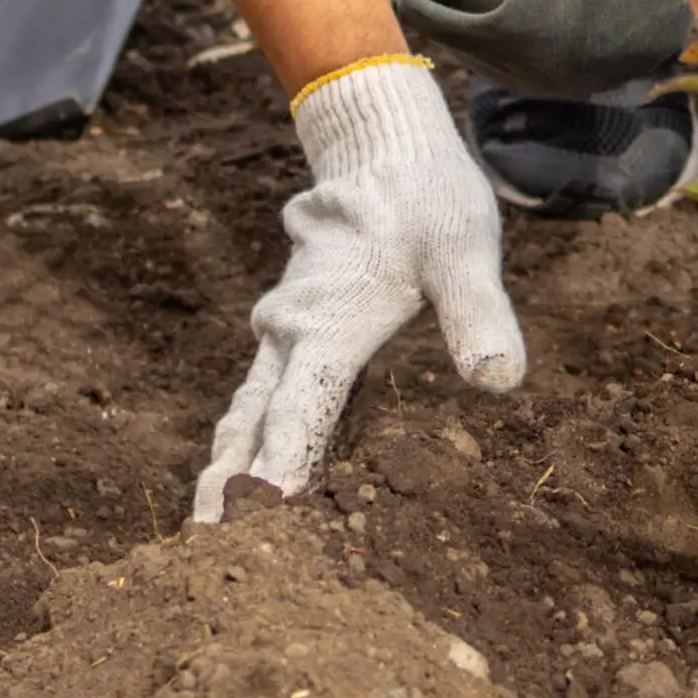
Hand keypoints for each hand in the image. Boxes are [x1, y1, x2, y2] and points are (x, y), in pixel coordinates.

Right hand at [188, 58, 521, 523]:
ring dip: (227, 466)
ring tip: (206, 526)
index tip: (257, 524)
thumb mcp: (464, 251)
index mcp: (326, 327)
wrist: (385, 147)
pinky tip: (248, 474)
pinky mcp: (296, 332)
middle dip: (226, 486)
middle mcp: (291, 336)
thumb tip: (499, 382)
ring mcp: (286, 333)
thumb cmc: (428, 202)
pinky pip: (262, 395)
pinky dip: (247, 438)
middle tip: (199, 549)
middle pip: (248, 425)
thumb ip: (478, 315)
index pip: (295, 417)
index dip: (278, 472)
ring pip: (246, 411)